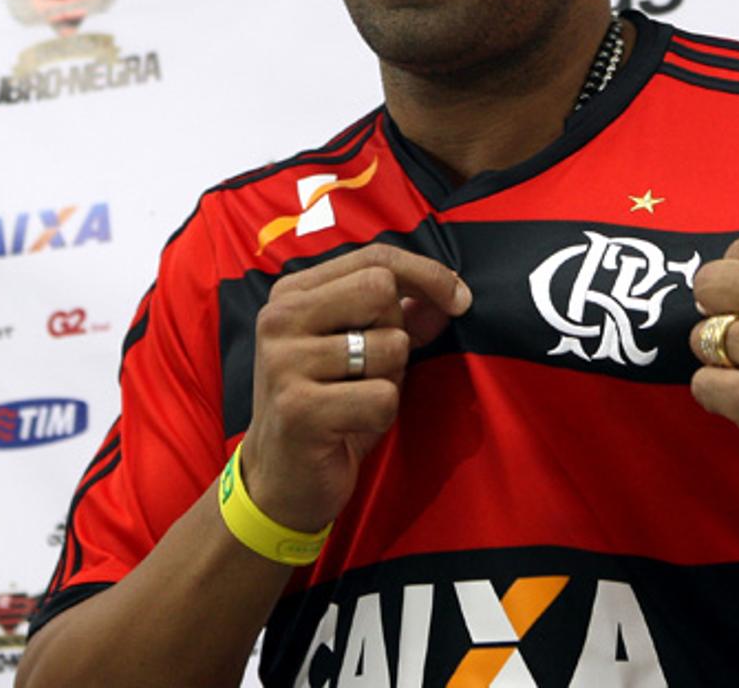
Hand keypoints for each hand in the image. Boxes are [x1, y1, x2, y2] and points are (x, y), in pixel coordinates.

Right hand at [243, 243, 470, 532]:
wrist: (278, 480)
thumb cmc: (328, 407)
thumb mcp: (364, 353)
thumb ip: (402, 316)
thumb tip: (451, 294)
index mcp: (291, 295)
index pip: (375, 257)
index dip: (427, 273)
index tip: (459, 299)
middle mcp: (279, 319)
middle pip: (381, 289)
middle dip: (397, 330)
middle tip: (374, 367)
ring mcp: (284, 362)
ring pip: (389, 345)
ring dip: (390, 379)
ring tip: (355, 399)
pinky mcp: (298, 408)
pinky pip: (383, 396)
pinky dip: (382, 415)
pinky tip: (350, 426)